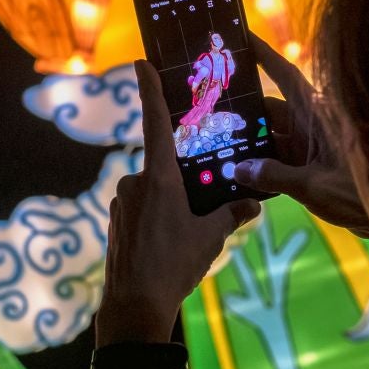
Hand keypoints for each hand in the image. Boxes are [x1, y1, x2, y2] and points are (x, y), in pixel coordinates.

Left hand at [96, 60, 260, 345]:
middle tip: (200, 207)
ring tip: (186, 236)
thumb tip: (252, 201)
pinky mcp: (115, 221)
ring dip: (170, 205)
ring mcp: (121, 201)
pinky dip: (156, 219)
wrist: (133, 306)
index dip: (149, 90)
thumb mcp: (210, 238)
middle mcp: (135, 182)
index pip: (154, 122)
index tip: (140, 62)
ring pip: (153, 191)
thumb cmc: (173, 266)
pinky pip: (141, 209)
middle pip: (164, 167)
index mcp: (159, 177)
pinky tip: (168, 244)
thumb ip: (231, 214)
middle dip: (183, 182)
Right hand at [234, 34, 368, 237]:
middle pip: (269, 111)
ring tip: (216, 153)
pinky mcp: (314, 167)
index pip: (282, 75)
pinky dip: (263, 168)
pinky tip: (240, 179)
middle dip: (241, 116)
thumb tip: (239, 169)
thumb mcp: (314, 186)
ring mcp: (313, 146)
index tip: (239, 35)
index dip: (261, 54)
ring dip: (250, 147)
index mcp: (316, 114)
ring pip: (273, 138)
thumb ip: (273, 177)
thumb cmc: (363, 193)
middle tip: (207, 117)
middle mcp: (312, 124)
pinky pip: (281, 161)